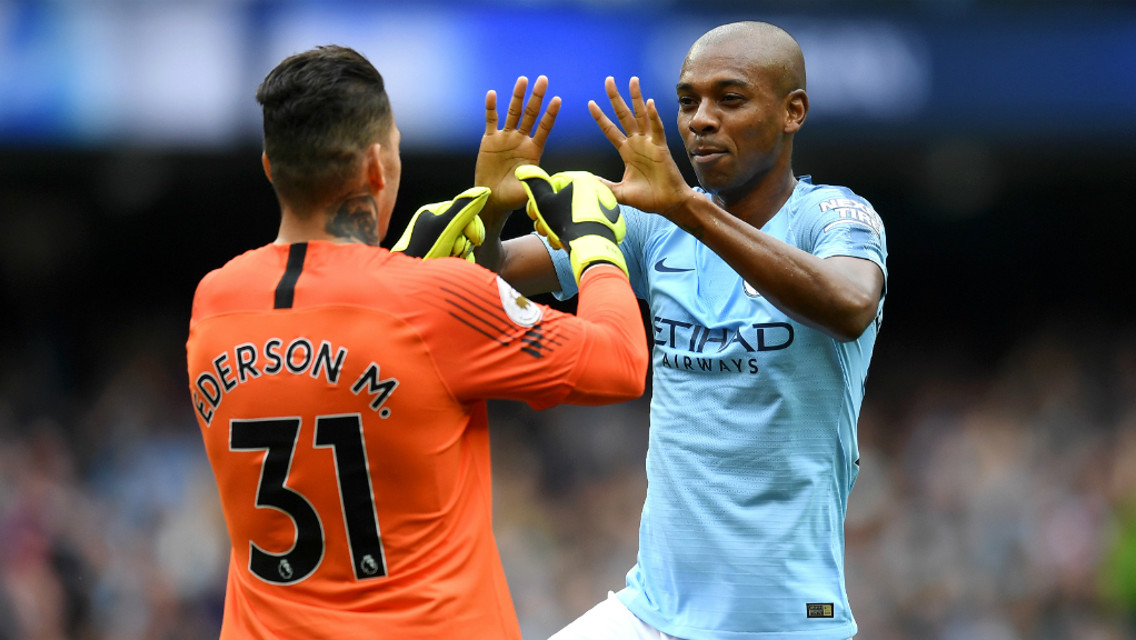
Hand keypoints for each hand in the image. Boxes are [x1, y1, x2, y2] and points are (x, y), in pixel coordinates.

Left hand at [391, 187, 488, 260]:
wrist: (409, 284)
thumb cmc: (424, 253)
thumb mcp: (445, 227)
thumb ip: (464, 208)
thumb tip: (483, 190)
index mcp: (432, 213)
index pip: (466, 212)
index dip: (474, 227)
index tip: (475, 240)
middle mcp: (433, 226)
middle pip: (466, 229)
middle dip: (466, 244)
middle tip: (455, 253)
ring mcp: (436, 243)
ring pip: (464, 246)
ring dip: (462, 256)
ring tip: (448, 263)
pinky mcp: (439, 258)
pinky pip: (458, 258)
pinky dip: (458, 265)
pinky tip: (449, 269)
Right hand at [475, 76, 560, 228]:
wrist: (493, 199)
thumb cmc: (514, 196)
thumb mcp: (530, 189)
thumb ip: (540, 182)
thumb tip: (554, 183)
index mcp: (534, 150)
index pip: (544, 128)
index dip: (550, 114)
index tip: (557, 99)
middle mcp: (521, 140)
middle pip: (530, 114)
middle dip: (537, 97)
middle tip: (543, 79)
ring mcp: (505, 138)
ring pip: (512, 113)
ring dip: (517, 96)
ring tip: (523, 80)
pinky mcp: (490, 140)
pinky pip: (491, 120)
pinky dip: (491, 108)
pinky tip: (493, 94)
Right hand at [516, 165, 626, 282]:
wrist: (590, 248)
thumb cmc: (565, 223)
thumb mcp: (543, 202)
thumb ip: (534, 185)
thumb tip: (524, 171)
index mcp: (583, 179)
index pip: (554, 185)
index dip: (539, 201)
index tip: (533, 214)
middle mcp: (598, 189)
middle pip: (564, 201)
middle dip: (548, 217)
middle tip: (542, 228)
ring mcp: (606, 207)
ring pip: (574, 214)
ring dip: (558, 226)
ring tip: (552, 237)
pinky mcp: (611, 223)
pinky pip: (588, 223)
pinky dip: (575, 231)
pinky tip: (565, 241)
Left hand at [588, 76, 693, 215]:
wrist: (668, 204)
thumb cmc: (648, 198)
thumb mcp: (619, 193)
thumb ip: (603, 186)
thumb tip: (585, 182)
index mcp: (627, 151)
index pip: (610, 130)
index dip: (600, 117)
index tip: (590, 103)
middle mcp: (637, 143)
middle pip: (624, 115)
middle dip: (616, 98)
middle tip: (608, 80)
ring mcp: (650, 144)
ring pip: (641, 116)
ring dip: (636, 98)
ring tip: (632, 80)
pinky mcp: (661, 148)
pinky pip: (657, 129)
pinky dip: (654, 116)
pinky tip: (649, 103)